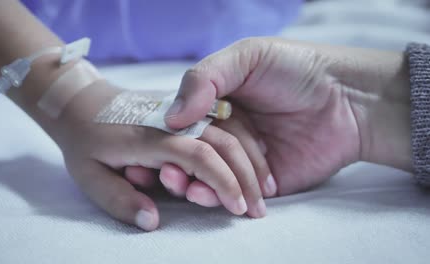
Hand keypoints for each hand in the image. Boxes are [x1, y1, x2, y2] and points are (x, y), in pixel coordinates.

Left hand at [47, 80, 271, 230]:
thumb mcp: (89, 176)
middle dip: (246, 176)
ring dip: (251, 159)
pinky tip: (258, 157)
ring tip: (267, 188)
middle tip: (259, 208)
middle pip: (222, 142)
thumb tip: (153, 221)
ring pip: (229, 128)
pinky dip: (245, 138)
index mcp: (151, 138)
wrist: (82, 101)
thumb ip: (121, 200)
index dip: (223, 182)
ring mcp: (182, 111)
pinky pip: (225, 117)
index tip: (239, 207)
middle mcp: (173, 121)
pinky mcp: (186, 108)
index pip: (199, 155)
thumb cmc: (85, 142)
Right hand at [165, 37, 411, 194]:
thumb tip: (172, 118)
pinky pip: (233, 194)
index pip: (183, 124)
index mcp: (217, 101)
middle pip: (192, 153)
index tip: (155, 148)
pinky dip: (216, 197)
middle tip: (169, 173)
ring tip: (187, 187)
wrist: (348, 100)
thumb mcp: (248, 57)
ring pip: (208, 176)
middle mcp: (226, 131)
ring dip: (192, 184)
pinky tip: (206, 195)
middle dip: (177, 165)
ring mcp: (243, 159)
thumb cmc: (297, 70)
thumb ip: (205, 78)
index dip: (168, 137)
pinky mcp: (260, 184)